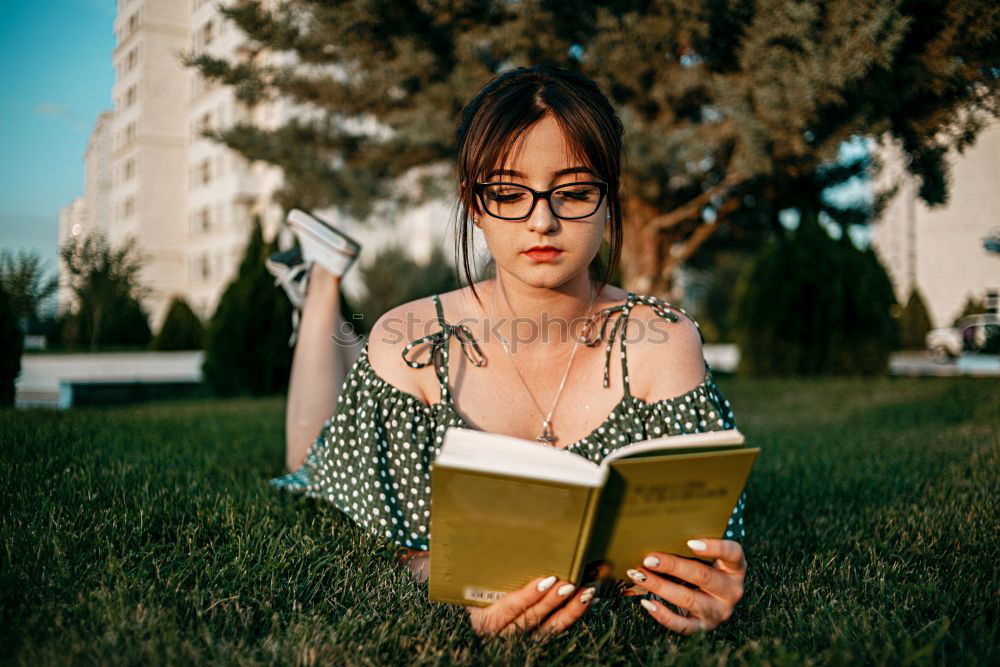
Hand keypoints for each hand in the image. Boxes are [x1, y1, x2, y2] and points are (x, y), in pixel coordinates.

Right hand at [465, 575, 597, 637]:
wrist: (478, 611)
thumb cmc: (474, 588)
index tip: (546, 581)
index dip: (528, 596)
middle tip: (569, 584)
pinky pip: (556, 630)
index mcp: (484, 618)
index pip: (509, 608)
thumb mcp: (474, 582)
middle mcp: (503, 633)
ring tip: (585, 592)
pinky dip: (573, 615)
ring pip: (548, 629)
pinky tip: (586, 600)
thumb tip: (493, 537)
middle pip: (531, 619)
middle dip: (552, 602)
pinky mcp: (537, 636)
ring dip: (569, 611)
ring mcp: (522, 637)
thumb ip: (486, 570)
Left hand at [625, 539, 745, 634]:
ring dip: (660, 586)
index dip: (713, 547)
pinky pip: (683, 625)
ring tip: (639, 576)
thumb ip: (691, 547)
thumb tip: (657, 535)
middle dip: (672, 566)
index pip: (732, 553)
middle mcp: (731, 590)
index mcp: (735, 567)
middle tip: (649, 559)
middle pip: (702, 575)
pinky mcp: (704, 626)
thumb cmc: (704, 568)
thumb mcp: (706, 557)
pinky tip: (647, 603)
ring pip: (688, 598)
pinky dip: (663, 615)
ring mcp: (719, 611)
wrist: (712, 600)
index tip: (690, 542)